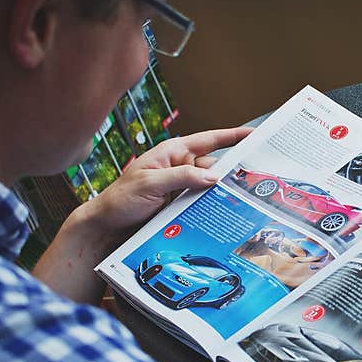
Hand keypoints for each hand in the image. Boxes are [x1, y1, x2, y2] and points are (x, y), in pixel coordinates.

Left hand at [77, 126, 253, 241]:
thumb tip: (214, 176)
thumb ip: (182, 178)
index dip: (232, 135)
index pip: (208, 140)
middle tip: (255, 180)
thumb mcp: (150, 185)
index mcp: (172, 153)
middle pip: (215, 167)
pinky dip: (213, 208)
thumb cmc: (120, 200)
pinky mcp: (180, 206)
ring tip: (242, 201)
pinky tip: (224, 215)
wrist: (106, 228)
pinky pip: (202, 204)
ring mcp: (181, 188)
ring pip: (211, 188)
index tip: (254, 134)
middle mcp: (179, 168)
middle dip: (233, 173)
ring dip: (223, 194)